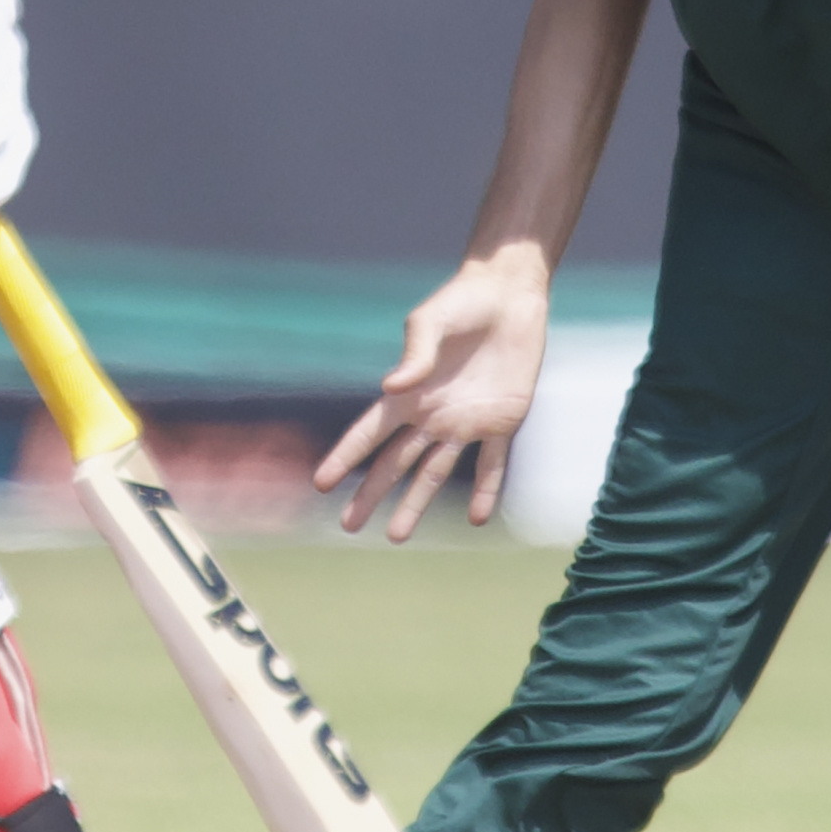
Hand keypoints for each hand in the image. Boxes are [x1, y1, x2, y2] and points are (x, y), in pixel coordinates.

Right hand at [320, 241, 553, 542]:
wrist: (509, 295)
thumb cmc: (462, 301)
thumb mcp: (430, 322)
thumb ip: (414, 354)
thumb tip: (391, 386)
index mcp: (409, 393)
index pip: (369, 433)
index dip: (345, 458)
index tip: (321, 483)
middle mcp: (432, 414)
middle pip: (394, 463)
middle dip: (371, 494)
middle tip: (349, 525)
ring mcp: (466, 422)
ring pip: (435, 473)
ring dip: (416, 504)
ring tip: (395, 536)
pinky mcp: (501, 422)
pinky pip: (492, 464)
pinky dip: (485, 491)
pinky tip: (476, 518)